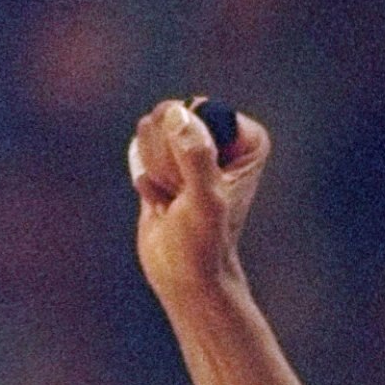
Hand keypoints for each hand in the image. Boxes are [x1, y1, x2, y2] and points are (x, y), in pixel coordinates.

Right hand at [128, 98, 270, 304]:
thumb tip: (176, 114)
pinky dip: (145, 179)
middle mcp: (221, 137)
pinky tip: (162, 202)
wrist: (187, 277)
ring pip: (150, 129)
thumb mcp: (205, 200)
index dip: (187, 145)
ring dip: (156, 169)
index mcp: (246, 139)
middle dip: (168, 158)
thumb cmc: (204, 245)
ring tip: (175, 199)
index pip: (197, 108)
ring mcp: (192, 147)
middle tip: (184, 195)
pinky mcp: (167, 161)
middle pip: (169, 114)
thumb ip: (196, 156)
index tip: (199, 184)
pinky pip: (138, 149)